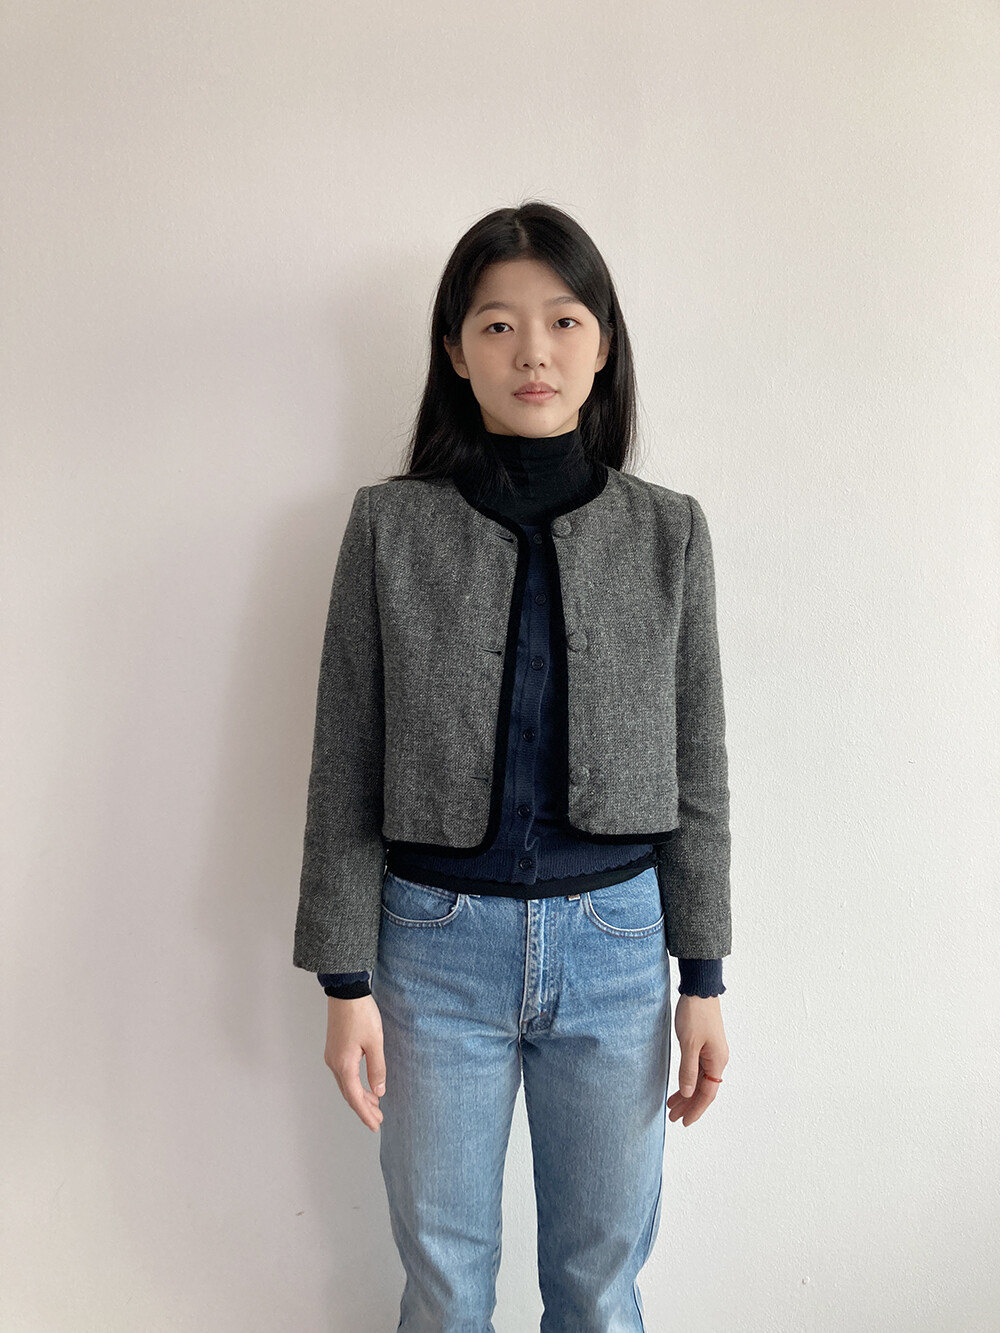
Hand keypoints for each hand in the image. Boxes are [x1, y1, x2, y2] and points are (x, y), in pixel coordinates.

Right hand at [324, 994, 386, 1132]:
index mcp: (344, 1064)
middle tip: (378, 1120)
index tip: (375, 1125)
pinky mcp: (334, 1049)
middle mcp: (334, 1063)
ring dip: (359, 1097)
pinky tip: (364, 1085)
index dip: (365, 1114)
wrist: (345, 992)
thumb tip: (378, 1091)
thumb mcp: (375, 1042)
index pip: (355, 1097)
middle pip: (348, 1094)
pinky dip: (354, 1084)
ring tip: (375, 1105)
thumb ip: (377, 1068)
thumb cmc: (361, 1014)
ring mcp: (332, 1056)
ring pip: (346, 1084)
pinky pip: (344, 1074)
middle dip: (363, 1109)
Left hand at [667, 994, 728, 1126]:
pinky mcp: (704, 1044)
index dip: (695, 1109)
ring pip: (700, 1080)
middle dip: (689, 1105)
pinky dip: (688, 1079)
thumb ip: (688, 1070)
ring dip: (687, 1093)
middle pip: (704, 1089)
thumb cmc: (695, 1014)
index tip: (683, 1122)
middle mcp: (717, 1059)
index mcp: (717, 1061)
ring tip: (672, 1104)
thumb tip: (689, 1093)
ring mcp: (711, 1052)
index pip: (707, 1094)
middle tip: (672, 1117)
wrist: (700, 989)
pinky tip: (680, 1085)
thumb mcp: (689, 1043)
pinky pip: (697, 1069)